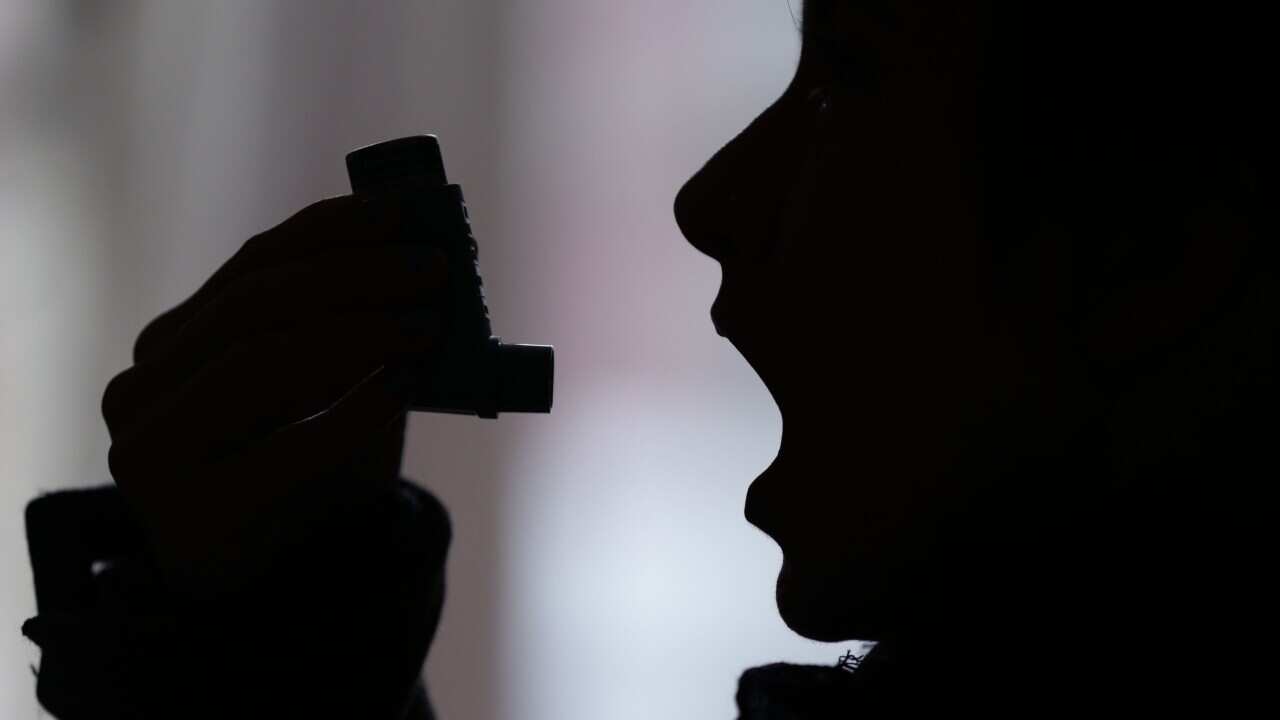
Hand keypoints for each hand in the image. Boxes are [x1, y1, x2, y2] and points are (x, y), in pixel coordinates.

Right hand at [101, 195, 446, 600]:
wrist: (269, 584)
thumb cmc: (304, 469)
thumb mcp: (322, 388)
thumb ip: (348, 325)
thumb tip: (422, 257)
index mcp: (172, 340)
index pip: (252, 265)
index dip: (329, 231)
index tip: (402, 213)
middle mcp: (144, 384)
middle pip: (255, 305)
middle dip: (354, 278)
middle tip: (434, 272)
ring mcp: (152, 450)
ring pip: (261, 363)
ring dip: (359, 334)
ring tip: (427, 327)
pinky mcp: (190, 511)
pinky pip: (286, 448)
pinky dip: (355, 411)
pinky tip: (405, 388)